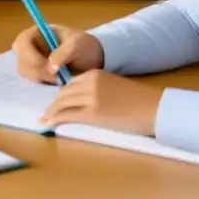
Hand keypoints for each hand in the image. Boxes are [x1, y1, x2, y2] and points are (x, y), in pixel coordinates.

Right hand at [12, 24, 103, 83]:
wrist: (92, 59)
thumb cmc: (83, 45)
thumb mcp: (77, 44)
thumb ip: (64, 53)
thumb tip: (50, 67)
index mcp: (36, 33)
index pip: (21, 44)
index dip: (31, 57)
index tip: (49, 67)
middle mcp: (29, 47)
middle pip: (21, 61)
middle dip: (38, 71)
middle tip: (57, 77)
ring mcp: (31, 61)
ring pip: (26, 73)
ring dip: (41, 78)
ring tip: (60, 78)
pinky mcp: (36, 73)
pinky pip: (33, 81)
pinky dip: (44, 83)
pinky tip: (59, 81)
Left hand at [40, 70, 163, 135]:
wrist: (154, 108)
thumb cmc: (139, 101)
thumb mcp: (114, 87)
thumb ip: (97, 89)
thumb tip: (83, 101)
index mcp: (96, 74)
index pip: (71, 83)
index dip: (62, 94)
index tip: (57, 102)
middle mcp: (90, 83)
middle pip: (64, 92)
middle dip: (54, 103)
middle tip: (47, 113)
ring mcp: (90, 98)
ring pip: (62, 103)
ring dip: (51, 112)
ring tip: (44, 120)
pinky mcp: (92, 113)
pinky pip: (67, 115)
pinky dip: (54, 119)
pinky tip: (47, 124)